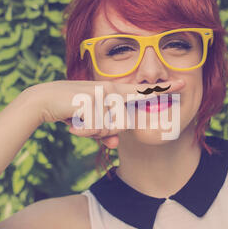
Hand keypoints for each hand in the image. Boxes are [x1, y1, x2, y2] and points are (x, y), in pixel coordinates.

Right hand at [26, 79, 185, 147]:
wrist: (43, 100)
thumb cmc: (69, 110)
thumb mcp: (90, 123)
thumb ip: (105, 132)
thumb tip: (115, 144)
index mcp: (113, 91)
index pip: (143, 90)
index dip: (165, 88)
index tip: (184, 84)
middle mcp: (111, 91)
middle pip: (122, 122)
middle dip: (103, 130)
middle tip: (84, 120)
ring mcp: (103, 95)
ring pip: (110, 127)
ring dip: (93, 130)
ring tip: (78, 119)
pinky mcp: (92, 101)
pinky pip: (98, 127)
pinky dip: (86, 129)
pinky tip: (75, 120)